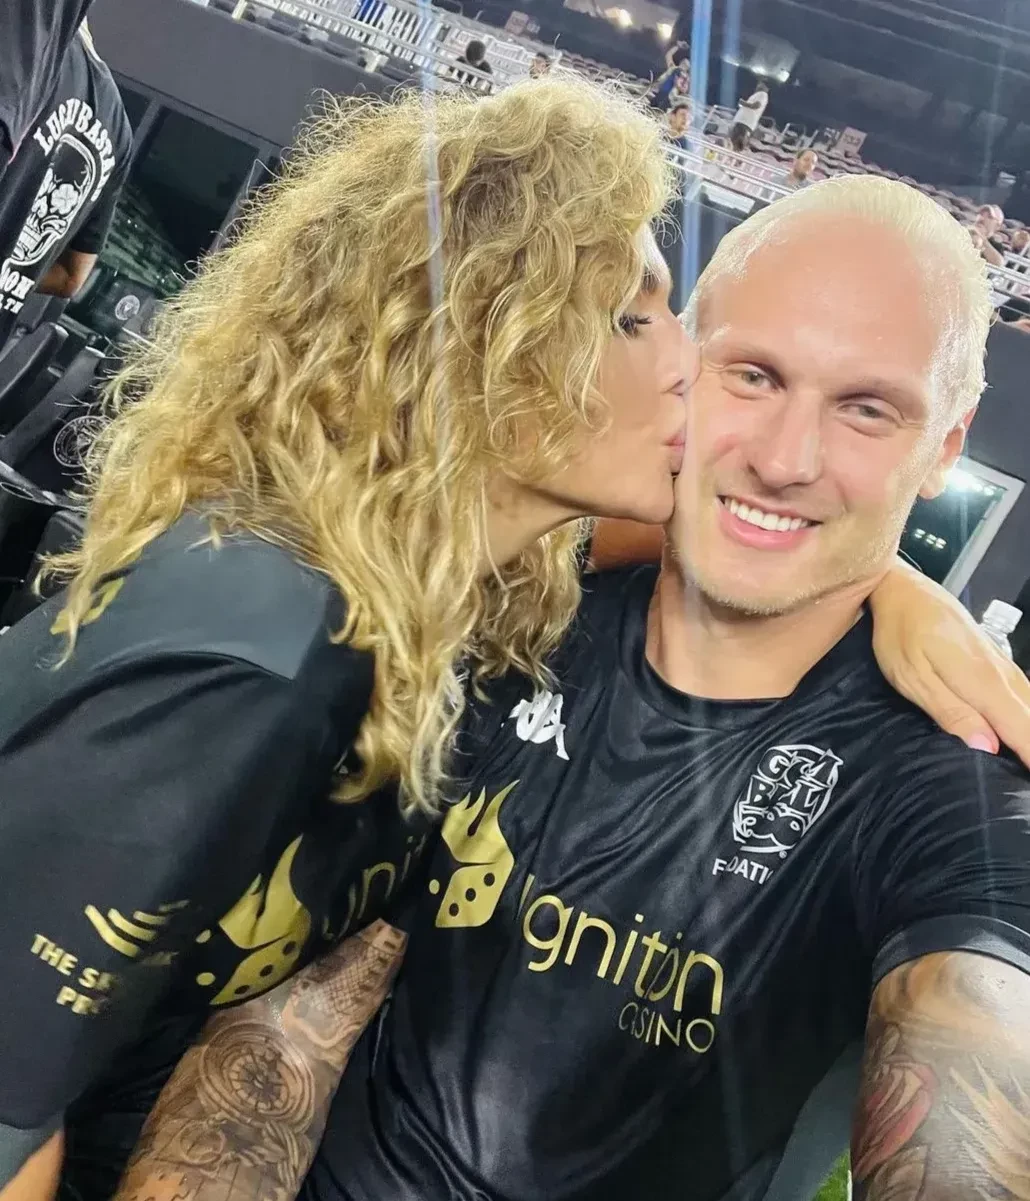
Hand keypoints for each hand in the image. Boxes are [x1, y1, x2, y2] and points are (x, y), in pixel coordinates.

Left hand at [869, 560, 1029, 766]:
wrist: (903, 590)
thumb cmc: (900, 636)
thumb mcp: (913, 678)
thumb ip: (951, 713)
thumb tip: (989, 749)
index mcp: (986, 684)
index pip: (1025, 732)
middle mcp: (1004, 675)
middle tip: (1025, 786)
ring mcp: (1003, 665)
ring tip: (1024, 763)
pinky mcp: (996, 660)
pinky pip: (1024, 695)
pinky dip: (1028, 717)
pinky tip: (1022, 731)